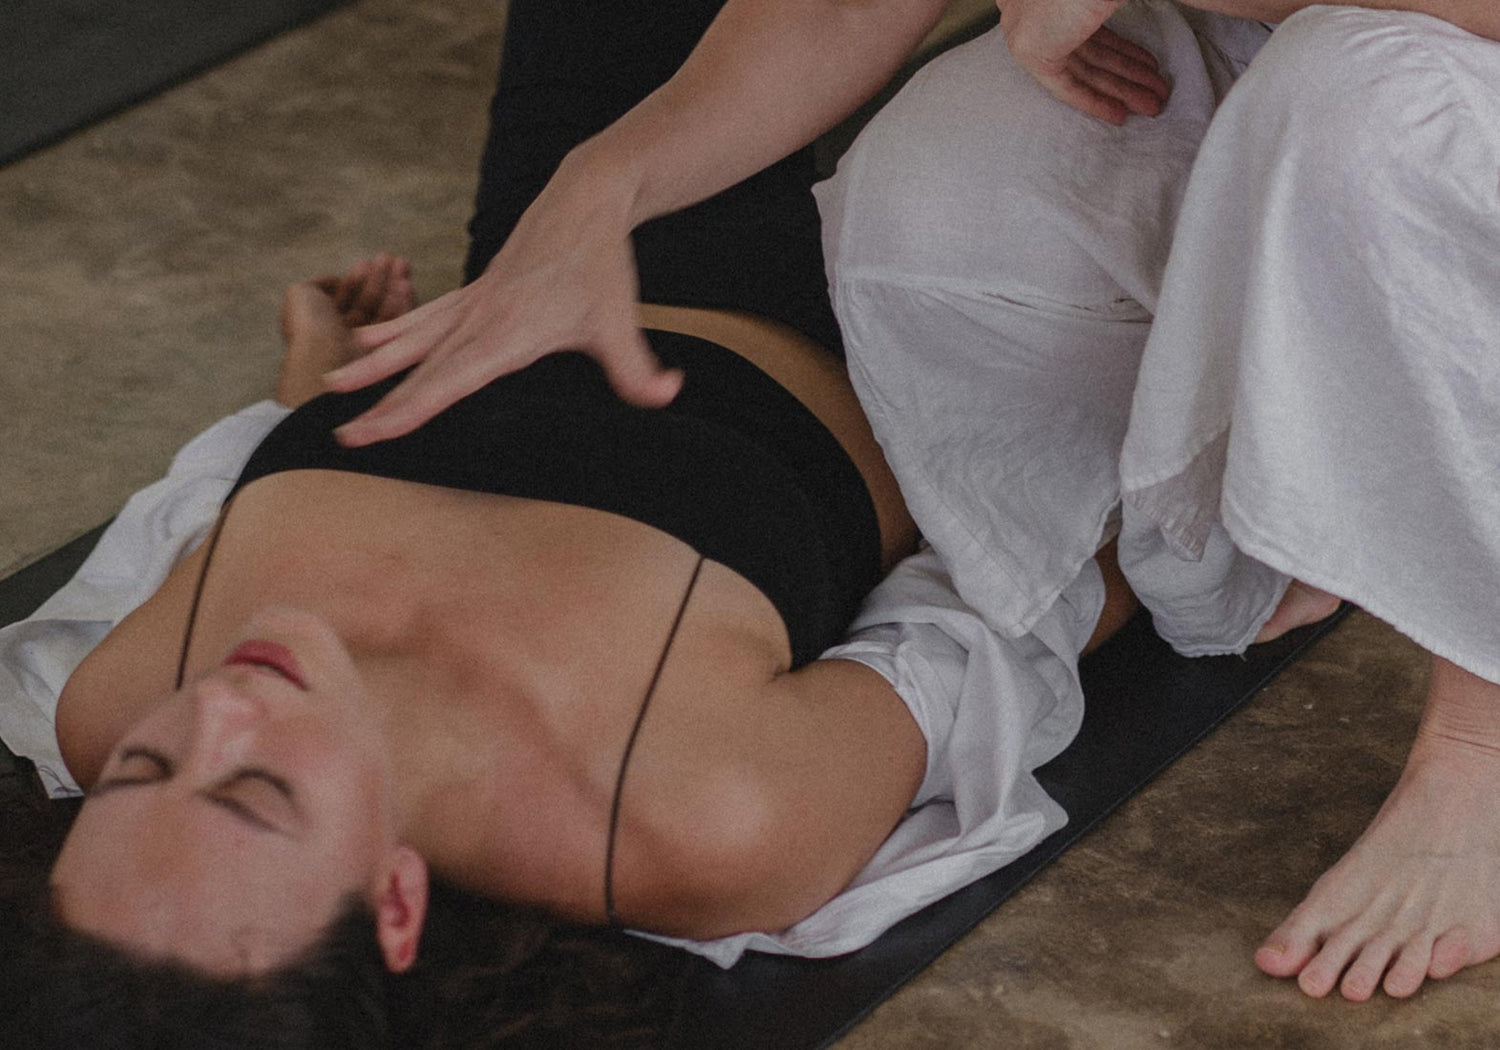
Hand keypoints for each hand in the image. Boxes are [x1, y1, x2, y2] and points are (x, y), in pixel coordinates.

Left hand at [276, 254, 415, 408]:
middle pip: (367, 302)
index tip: (368, 262)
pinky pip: (398, 325)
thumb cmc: (309, 326)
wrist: (327, 358)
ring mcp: (368, 346)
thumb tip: (337, 282)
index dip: (356, 279)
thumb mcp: (299, 294)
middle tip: (390, 259)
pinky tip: (407, 284)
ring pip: (384, 311)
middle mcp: (346, 336)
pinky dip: (404, 303)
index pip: (344, 299)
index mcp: (322, 325)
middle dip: (379, 278)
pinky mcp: (389, 353)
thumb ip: (318, 284)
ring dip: (393, 286)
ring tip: (402, 263)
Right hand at [323, 176, 682, 446]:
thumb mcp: (622, 323)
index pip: (447, 382)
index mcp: (506, 335)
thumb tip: (668, 393)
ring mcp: (472, 302)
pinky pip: (426, 317)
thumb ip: (639, 371)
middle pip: (421, 368)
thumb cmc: (602, 265)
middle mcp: (479, 319)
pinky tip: (367, 341)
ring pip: (413, 338)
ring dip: (374, 363)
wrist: (584, 200)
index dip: (407, 410)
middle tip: (340, 431)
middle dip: (380, 403)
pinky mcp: (475, 291)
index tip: (370, 432)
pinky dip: (395, 331)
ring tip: (334, 384)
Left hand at [998, 0, 1170, 123]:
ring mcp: (1029, 26)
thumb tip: (1189, 6)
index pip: (1092, 30)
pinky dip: (1092, 100)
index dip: (1125, 51)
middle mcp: (1039, 6)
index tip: (1151, 66)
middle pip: (1090, 50)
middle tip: (1159, 93)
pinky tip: (1120, 114)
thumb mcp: (1113, 3)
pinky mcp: (1028, 48)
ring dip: (1120, 89)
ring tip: (1154, 105)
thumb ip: (1113, 11)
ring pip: (1082, 67)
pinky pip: (1062, 83)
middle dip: (1127, 75)